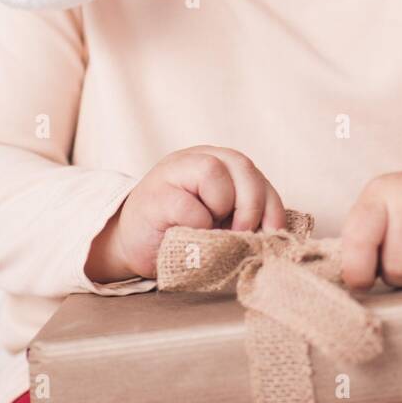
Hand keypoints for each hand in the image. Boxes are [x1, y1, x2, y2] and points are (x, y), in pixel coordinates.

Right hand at [86, 145, 286, 281]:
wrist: (130, 244)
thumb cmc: (181, 233)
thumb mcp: (219, 221)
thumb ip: (241, 216)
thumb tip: (271, 234)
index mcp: (219, 163)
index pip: (256, 175)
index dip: (270, 205)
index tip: (272, 232)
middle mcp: (198, 158)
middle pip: (242, 165)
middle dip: (251, 205)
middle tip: (242, 233)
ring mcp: (174, 171)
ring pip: (215, 172)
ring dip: (220, 208)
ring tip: (209, 228)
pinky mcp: (156, 194)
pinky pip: (189, 206)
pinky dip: (196, 226)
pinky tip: (186, 234)